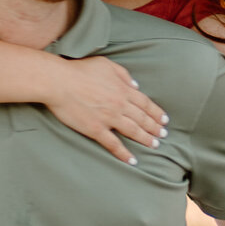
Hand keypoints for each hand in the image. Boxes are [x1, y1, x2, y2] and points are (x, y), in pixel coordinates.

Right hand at [44, 57, 168, 163]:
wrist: (59, 82)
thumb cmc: (80, 70)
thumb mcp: (106, 64)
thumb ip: (123, 75)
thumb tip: (136, 85)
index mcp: (123, 89)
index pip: (145, 103)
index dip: (156, 113)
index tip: (165, 120)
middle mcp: (120, 105)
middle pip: (142, 119)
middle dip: (155, 128)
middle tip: (164, 135)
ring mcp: (109, 118)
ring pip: (133, 131)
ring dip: (146, 139)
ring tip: (155, 145)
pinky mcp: (96, 130)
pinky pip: (114, 144)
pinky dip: (124, 153)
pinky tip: (132, 161)